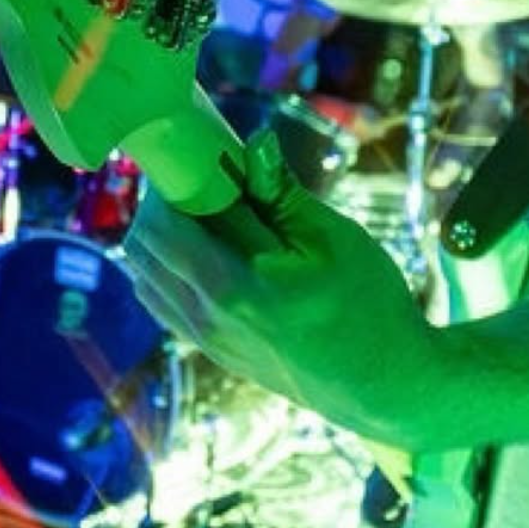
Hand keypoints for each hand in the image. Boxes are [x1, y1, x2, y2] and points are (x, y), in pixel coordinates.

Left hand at [124, 131, 438, 448]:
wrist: (386, 385)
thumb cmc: (368, 304)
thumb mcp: (334, 238)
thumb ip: (282, 193)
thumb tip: (255, 142)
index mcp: (233, 285)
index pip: (164, 222)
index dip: (169, 179)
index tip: (194, 152)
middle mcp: (207, 317)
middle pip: (142, 247)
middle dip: (161, 202)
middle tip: (201, 176)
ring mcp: (207, 340)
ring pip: (145, 276)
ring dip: (162, 236)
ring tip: (209, 211)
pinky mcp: (215, 353)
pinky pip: (165, 303)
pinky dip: (170, 267)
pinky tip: (213, 249)